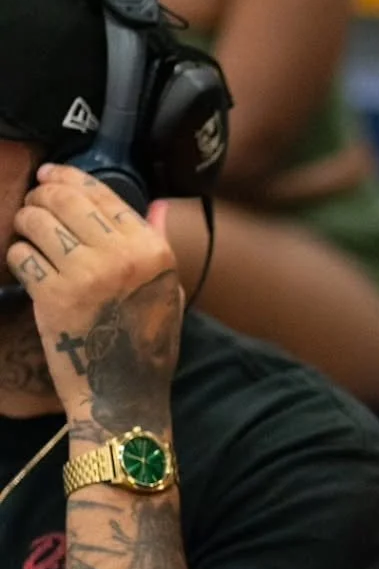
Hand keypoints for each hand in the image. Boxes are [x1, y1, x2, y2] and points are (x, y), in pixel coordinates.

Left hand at [6, 164, 181, 435]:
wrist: (123, 394)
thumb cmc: (145, 344)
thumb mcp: (169, 290)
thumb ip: (159, 245)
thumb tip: (158, 205)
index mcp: (153, 251)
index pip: (103, 194)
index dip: (69, 177)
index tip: (49, 174)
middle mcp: (122, 257)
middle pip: (65, 200)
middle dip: (40, 197)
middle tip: (32, 206)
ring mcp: (86, 275)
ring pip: (37, 222)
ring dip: (25, 223)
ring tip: (27, 234)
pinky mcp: (53, 297)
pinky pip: (22, 255)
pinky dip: (18, 256)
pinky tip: (26, 265)